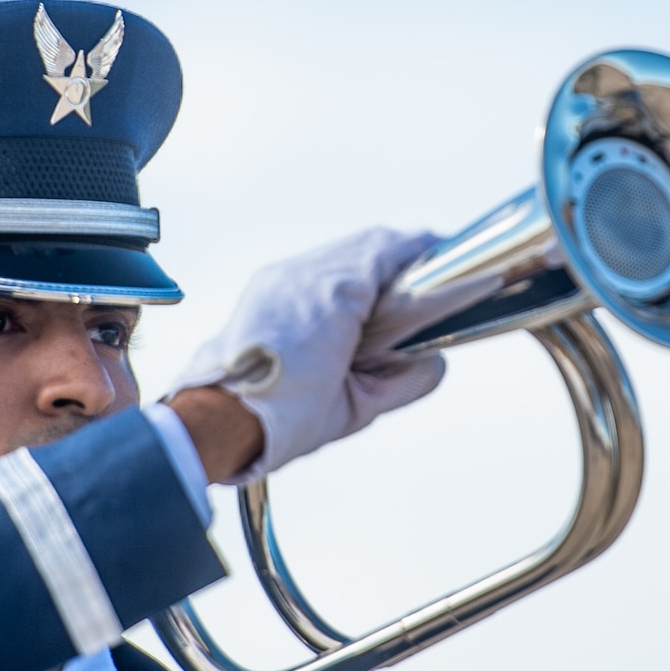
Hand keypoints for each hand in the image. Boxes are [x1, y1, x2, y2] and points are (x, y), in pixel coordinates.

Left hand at [167, 228, 444, 483]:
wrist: (215, 424)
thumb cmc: (276, 420)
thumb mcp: (357, 407)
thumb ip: (407, 378)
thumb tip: (433, 362)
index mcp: (331, 296)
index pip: (394, 253)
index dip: (429, 257)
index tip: (455, 267)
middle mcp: (301, 275)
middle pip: (369, 246)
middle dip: (403, 264)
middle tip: (430, 291)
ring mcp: (278, 278)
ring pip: (341, 255)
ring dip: (371, 273)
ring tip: (390, 310)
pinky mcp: (263, 288)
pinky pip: (313, 271)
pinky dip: (339, 284)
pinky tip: (351, 315)